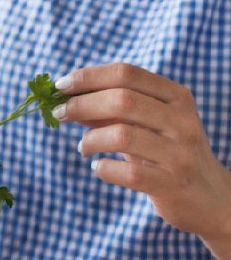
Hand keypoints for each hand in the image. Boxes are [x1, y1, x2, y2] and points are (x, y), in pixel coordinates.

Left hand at [54, 63, 230, 242]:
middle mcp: (182, 120)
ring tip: (83, 147)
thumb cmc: (166, 151)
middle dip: (81, 104)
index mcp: (176, 96)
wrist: (210, 198)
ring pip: (121, 134)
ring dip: (90, 140)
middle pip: (121, 99)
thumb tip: (66, 97)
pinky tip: (99, 167)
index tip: (61, 85)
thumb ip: (110, 109)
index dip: (88, 77)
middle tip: (60, 113)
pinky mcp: (173, 184)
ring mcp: (180, 153)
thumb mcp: (145, 123)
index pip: (125, 73)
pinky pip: (127, 173)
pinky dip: (103, 168)